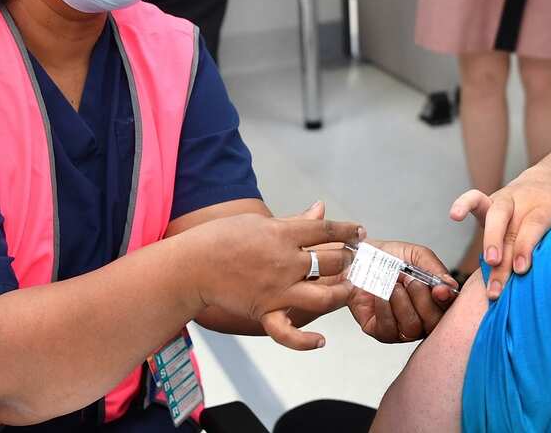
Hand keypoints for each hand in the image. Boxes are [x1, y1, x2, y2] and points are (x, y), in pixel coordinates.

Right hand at [182, 202, 362, 349]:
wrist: (192, 264)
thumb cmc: (223, 237)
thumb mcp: (261, 222)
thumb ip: (295, 221)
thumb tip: (320, 208)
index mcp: (283, 234)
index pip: (326, 230)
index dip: (347, 231)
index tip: (358, 232)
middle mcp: (285, 262)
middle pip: (331, 262)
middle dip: (347, 261)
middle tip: (351, 261)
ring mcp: (276, 289)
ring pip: (322, 297)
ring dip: (339, 295)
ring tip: (345, 291)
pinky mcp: (264, 311)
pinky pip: (288, 333)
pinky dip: (306, 341)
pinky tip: (320, 340)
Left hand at [346, 240, 457, 342]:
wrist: (359, 258)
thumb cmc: (389, 258)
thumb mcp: (415, 255)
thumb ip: (434, 268)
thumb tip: (450, 286)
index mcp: (433, 300)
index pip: (449, 308)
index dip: (446, 301)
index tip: (440, 289)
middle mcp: (421, 317)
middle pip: (433, 323)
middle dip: (422, 299)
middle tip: (410, 280)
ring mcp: (402, 328)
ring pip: (412, 328)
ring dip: (402, 303)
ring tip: (393, 284)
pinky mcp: (381, 332)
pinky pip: (388, 330)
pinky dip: (384, 308)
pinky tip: (380, 294)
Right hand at [450, 175, 550, 300]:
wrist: (547, 183)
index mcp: (546, 204)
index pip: (535, 224)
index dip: (527, 245)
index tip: (522, 269)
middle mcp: (524, 200)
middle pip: (511, 225)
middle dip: (503, 254)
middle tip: (499, 284)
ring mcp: (505, 200)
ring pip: (493, 215)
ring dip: (488, 239)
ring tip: (486, 264)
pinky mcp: (490, 201)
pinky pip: (475, 198)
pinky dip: (463, 203)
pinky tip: (454, 215)